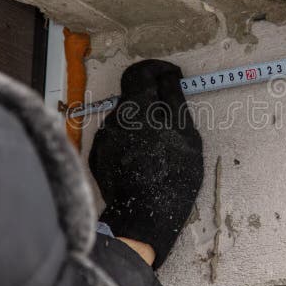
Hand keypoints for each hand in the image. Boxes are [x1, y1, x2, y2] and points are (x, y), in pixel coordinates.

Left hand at [89, 60, 203, 268]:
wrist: (142, 217)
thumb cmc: (172, 175)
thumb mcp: (186, 136)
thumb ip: (175, 101)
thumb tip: (170, 78)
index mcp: (136, 107)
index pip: (140, 71)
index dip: (158, 68)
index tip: (173, 76)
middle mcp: (114, 117)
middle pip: (132, 94)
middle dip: (152, 96)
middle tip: (172, 111)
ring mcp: (104, 138)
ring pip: (125, 117)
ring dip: (143, 119)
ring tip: (163, 141)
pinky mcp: (99, 156)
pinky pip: (117, 137)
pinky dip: (132, 137)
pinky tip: (146, 157)